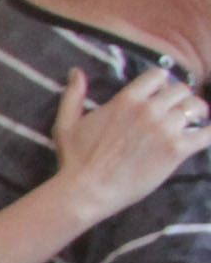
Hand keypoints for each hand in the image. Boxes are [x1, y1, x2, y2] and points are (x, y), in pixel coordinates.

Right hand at [52, 64, 210, 226]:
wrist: (88, 191)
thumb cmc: (75, 159)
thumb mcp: (66, 123)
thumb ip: (74, 94)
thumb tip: (76, 71)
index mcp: (126, 100)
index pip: (159, 75)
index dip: (163, 83)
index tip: (161, 93)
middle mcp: (149, 110)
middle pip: (182, 90)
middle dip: (181, 98)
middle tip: (179, 109)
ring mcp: (165, 129)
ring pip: (196, 108)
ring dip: (196, 113)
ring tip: (193, 122)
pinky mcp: (177, 151)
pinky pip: (207, 134)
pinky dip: (210, 131)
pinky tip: (207, 133)